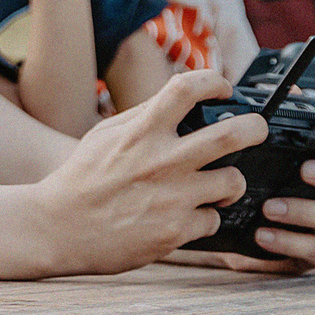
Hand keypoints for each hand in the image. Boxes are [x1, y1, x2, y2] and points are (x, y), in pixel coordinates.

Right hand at [33, 69, 250, 274]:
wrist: (57, 228)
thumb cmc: (82, 178)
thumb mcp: (105, 135)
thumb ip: (144, 117)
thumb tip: (181, 99)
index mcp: (142, 131)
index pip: (188, 88)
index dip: (215, 81)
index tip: (223, 89)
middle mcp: (161, 161)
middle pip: (234, 134)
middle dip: (256, 128)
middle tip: (255, 130)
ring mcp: (172, 198)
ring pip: (233, 182)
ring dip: (230, 182)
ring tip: (217, 184)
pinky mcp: (174, 232)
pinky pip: (212, 220)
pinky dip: (203, 217)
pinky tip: (184, 216)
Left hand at [197, 111, 314, 274]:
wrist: (250, 234)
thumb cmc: (271, 189)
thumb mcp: (272, 159)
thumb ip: (285, 126)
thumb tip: (292, 91)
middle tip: (306, 170)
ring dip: (303, 210)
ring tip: (271, 207)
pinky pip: (311, 248)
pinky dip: (287, 241)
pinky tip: (263, 234)